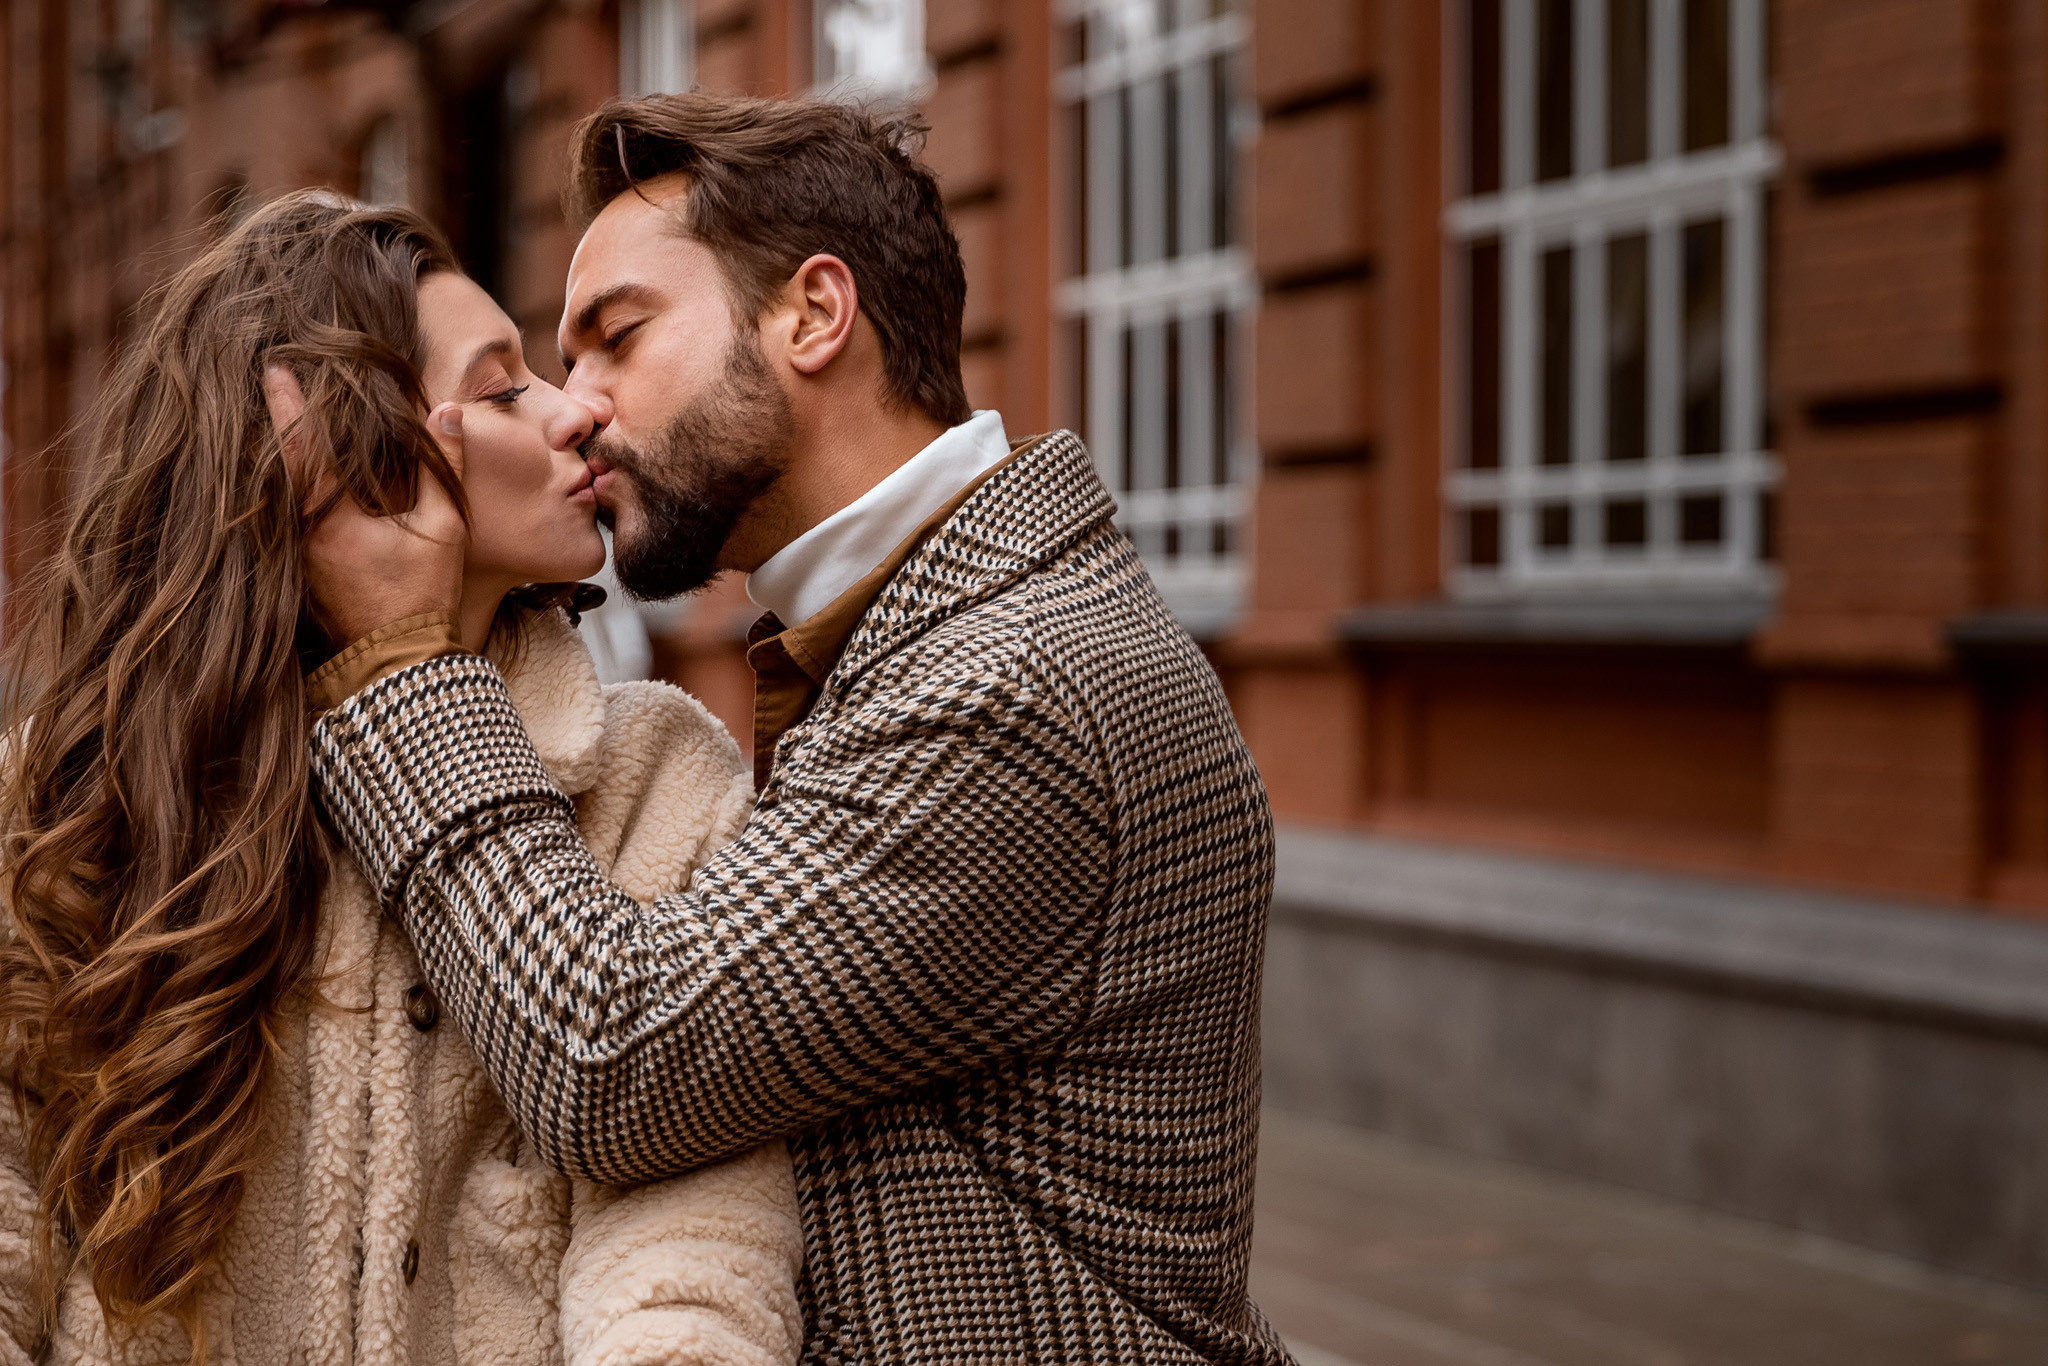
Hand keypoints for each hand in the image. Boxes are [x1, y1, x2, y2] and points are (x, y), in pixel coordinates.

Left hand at [264, 364, 467, 644]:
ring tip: (273, 429)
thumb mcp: (445, 526)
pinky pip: (283, 521)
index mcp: (332, 515)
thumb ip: (444, 465)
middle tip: (268, 389)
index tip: (274, 367)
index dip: (289, 403)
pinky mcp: (296, 575)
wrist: (400, 660)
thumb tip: (446, 411)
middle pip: (276, 466)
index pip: (303, 445)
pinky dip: (284, 494)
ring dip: (276, 461)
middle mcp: (300, 532)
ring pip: (276, 495)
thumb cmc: (424, 593)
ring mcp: (293, 556)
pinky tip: (288, 483)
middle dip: (274, 427)